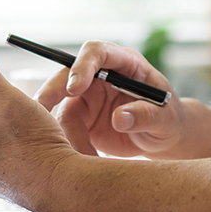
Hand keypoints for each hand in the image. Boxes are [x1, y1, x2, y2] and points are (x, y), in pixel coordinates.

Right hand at [34, 41, 185, 157]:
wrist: (162, 139)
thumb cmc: (168, 119)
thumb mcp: (165, 118)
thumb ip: (146, 115)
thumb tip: (120, 118)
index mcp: (124, 63)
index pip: (97, 52)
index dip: (83, 66)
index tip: (75, 88)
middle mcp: (100, 76)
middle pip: (68, 75)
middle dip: (52, 91)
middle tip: (42, 112)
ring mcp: (88, 97)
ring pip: (61, 107)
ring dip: (63, 130)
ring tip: (81, 153)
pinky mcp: (80, 119)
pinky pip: (64, 130)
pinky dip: (69, 145)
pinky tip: (82, 159)